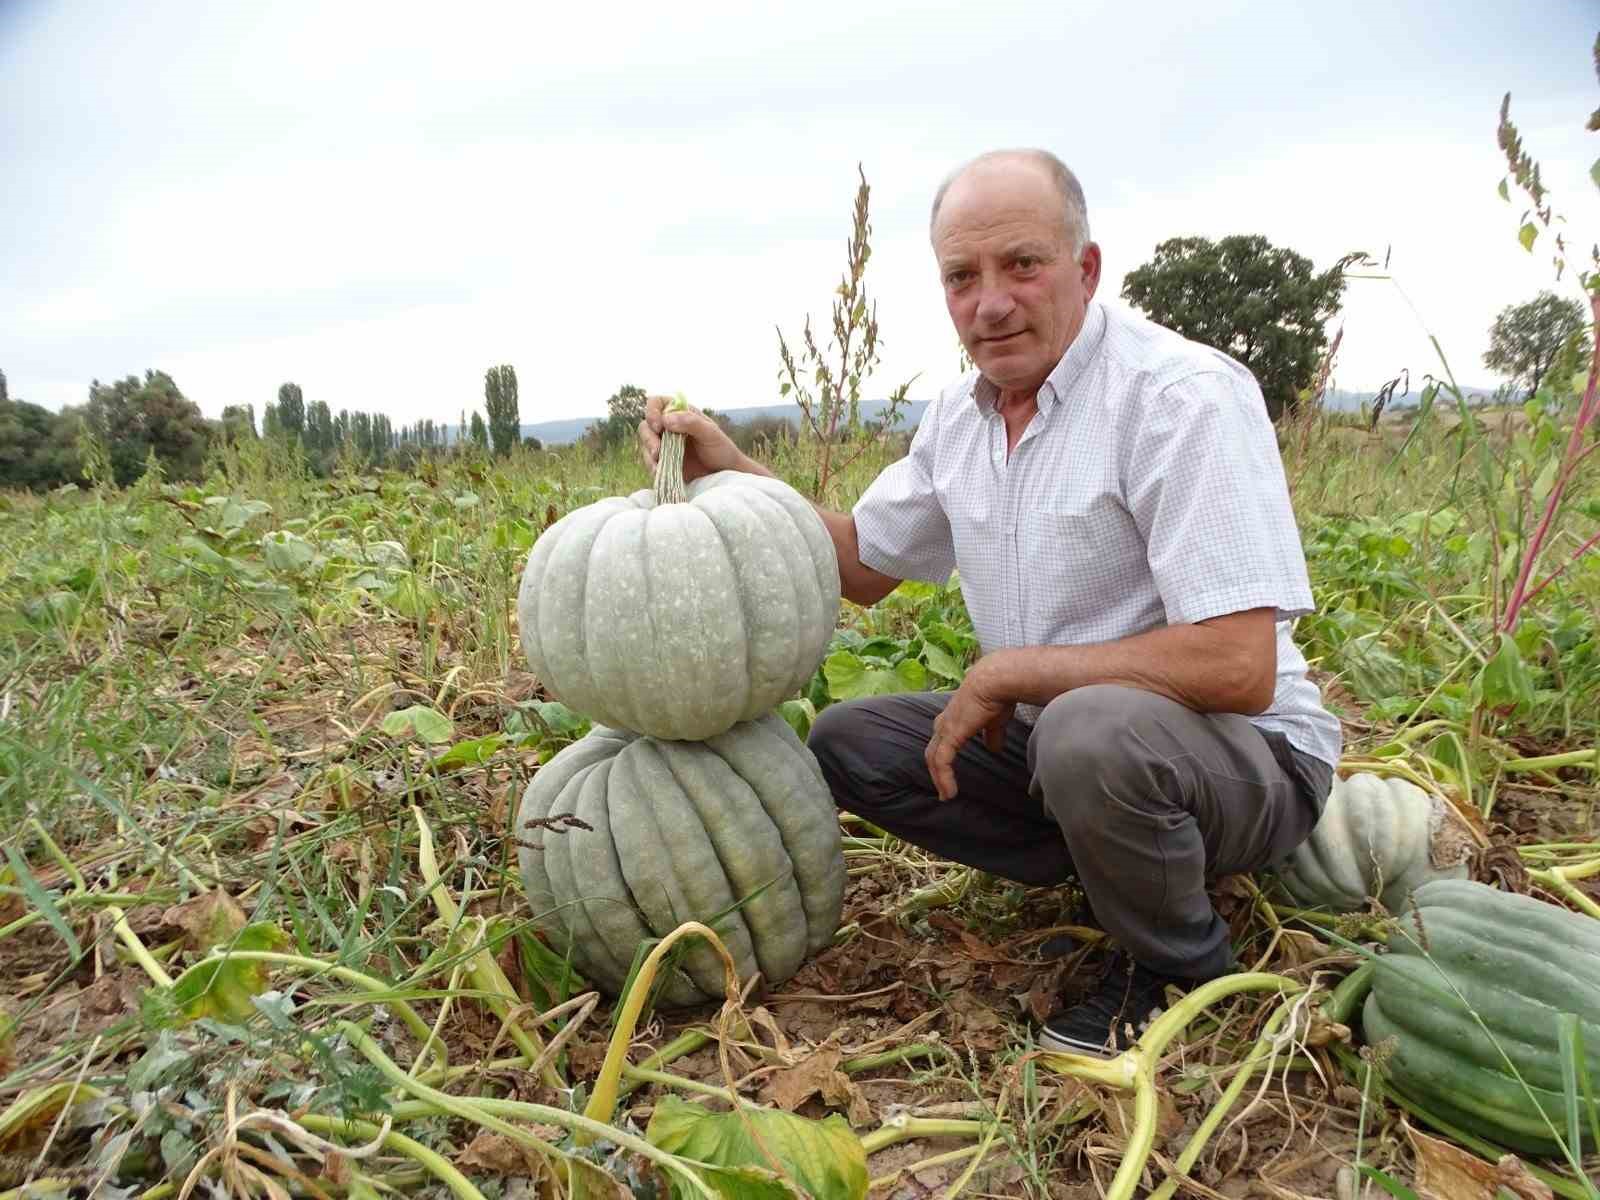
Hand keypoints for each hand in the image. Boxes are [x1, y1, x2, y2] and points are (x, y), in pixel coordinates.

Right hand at [638, 394, 756, 482]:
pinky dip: (652, 466)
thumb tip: (666, 419)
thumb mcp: (711, 433)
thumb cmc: (722, 449)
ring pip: (646, 444)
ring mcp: (666, 445)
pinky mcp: (665, 462)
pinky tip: (659, 472)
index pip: (657, 403)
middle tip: (657, 450)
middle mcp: (670, 427)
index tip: (659, 425)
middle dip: (648, 437)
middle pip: (647, 425)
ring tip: (658, 463)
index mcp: (680, 413)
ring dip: (649, 453)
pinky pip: (651, 462)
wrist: (726, 474)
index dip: (652, 411)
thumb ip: (691, 422)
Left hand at [925, 655, 1017, 801]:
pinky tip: (949, 792)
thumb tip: (993, 748)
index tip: (949, 773)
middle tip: (943, 789)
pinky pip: (941, 761)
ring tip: (945, 795)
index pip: (943, 741)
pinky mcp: (949, 735)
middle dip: (937, 771)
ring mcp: (945, 728)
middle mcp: (945, 722)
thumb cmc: (997, 696)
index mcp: (955, 718)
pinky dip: (944, 778)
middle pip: (933, 751)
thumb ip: (992, 735)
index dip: (944, 758)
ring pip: (934, 758)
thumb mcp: (995, 721)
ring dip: (938, 778)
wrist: (996, 681)